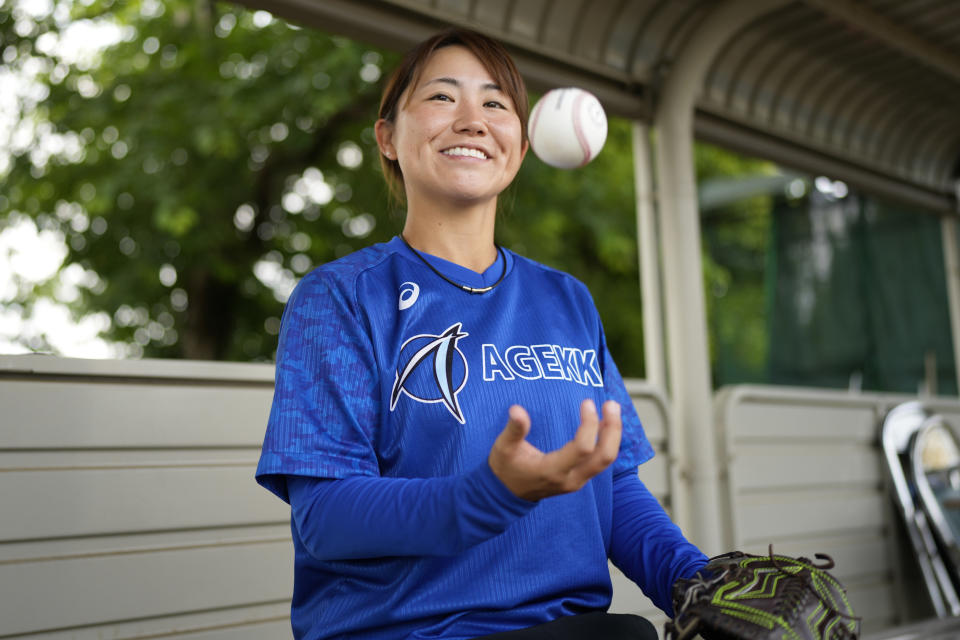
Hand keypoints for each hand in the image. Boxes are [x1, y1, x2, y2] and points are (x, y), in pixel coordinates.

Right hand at [488, 399, 621, 500]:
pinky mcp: (579, 478)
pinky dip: (607, 441)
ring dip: (613, 434)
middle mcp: (570, 479)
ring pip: (606, 460)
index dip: (589, 424)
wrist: (506, 494)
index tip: (587, 403)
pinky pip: (601, 461)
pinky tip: (606, 424)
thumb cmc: (505, 468)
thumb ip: (514, 430)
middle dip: (612, 429)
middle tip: (611, 404)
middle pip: (604, 457)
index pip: (582, 449)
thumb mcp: (504, 447)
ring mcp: (577, 481)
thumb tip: (516, 410)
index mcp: (552, 471)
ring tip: (612, 409)